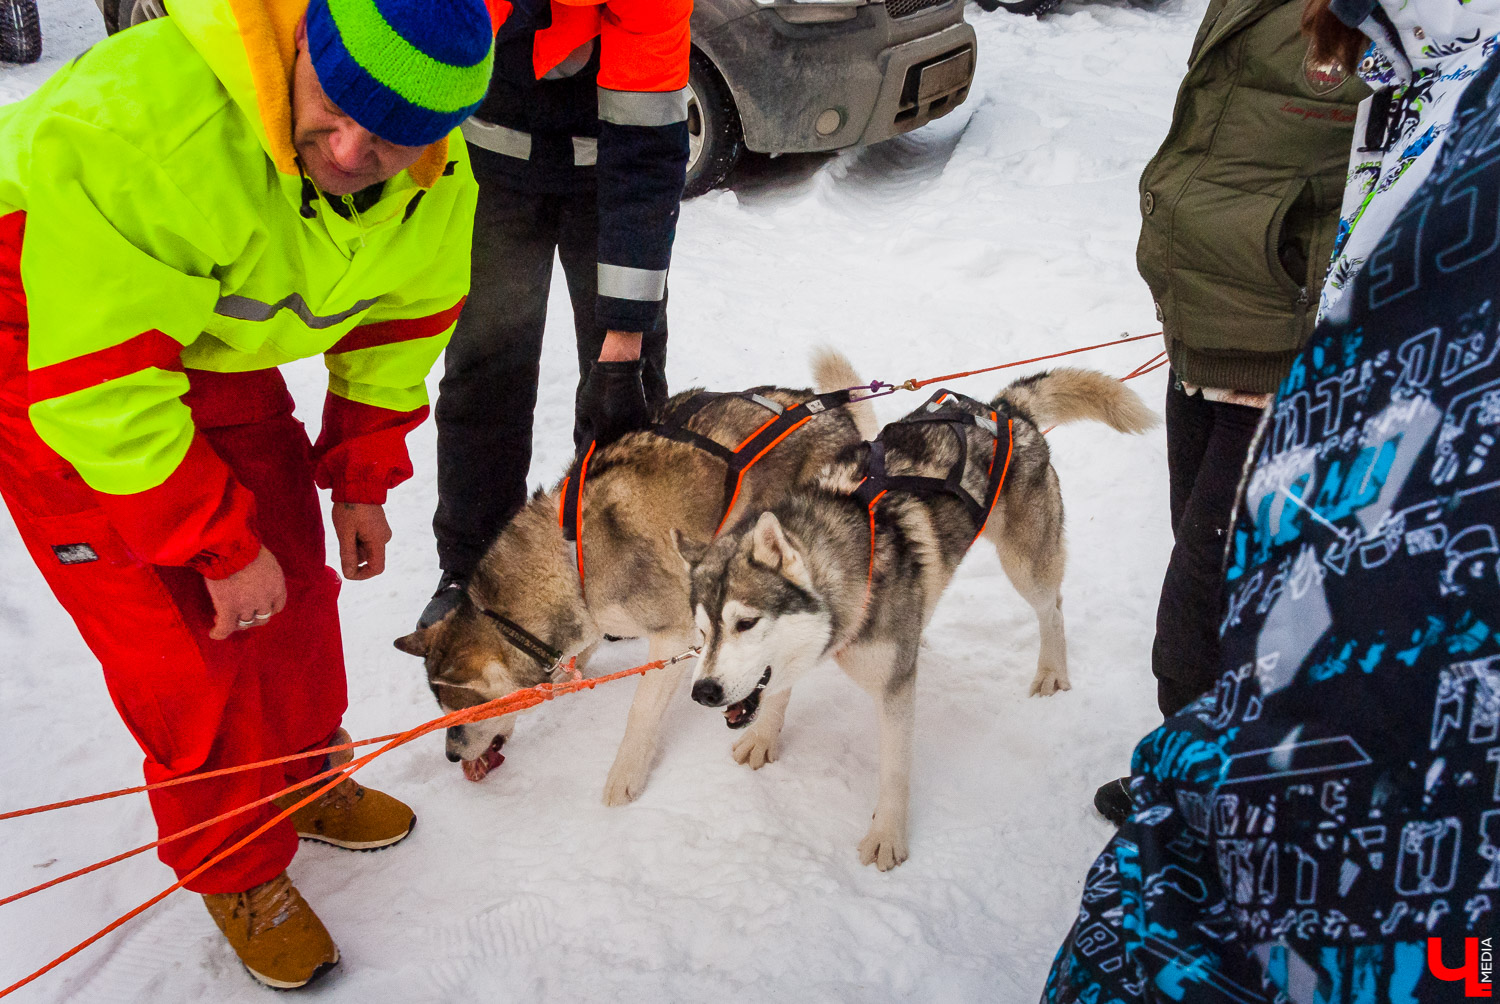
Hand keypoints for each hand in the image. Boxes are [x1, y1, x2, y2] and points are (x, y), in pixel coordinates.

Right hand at [205, 547, 286, 639]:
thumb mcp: (264, 557)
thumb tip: (253, 572)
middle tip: (239, 615)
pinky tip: (214, 633)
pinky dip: (220, 632)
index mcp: (277, 585)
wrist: (230, 547)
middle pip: (262, 617)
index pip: (277, 606)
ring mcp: (247, 606)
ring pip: (244, 623)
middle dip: (252, 618)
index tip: (257, 607)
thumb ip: (263, 570)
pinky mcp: (228, 609)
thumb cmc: (245, 545)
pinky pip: (225, 628)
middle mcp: (265, 599)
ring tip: (222, 620)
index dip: (267, 608)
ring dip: (235, 624)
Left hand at [332, 502, 391, 579]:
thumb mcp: (345, 533)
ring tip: (345, 528)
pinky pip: (368, 538)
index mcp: (379, 541)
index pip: (377, 568)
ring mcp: (382, 530)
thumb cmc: (350, 507)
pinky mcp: (378, 524)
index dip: (362, 574)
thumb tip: (349, 573)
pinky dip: (357, 537)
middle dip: (354, 555)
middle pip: (369, 558)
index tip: (347, 571)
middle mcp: (384, 537)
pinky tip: (349, 525)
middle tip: (342, 538)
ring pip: (367, 548)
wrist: (359, 482)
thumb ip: (348, 554)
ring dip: (354, 545)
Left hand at [579, 333, 649, 447]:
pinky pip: (636, 430)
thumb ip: (581, 428)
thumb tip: (580, 444)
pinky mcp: (642, 415)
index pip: (598, 448)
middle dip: (606, 449)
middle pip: (613, 446)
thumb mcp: (583, 407)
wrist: (618, 369)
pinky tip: (625, 430)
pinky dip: (630, 432)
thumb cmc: (597, 387)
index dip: (593, 453)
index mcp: (605, 427)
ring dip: (619, 441)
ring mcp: (633, 422)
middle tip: (601, 450)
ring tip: (614, 440)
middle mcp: (621, 428)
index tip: (588, 459)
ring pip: (626, 439)